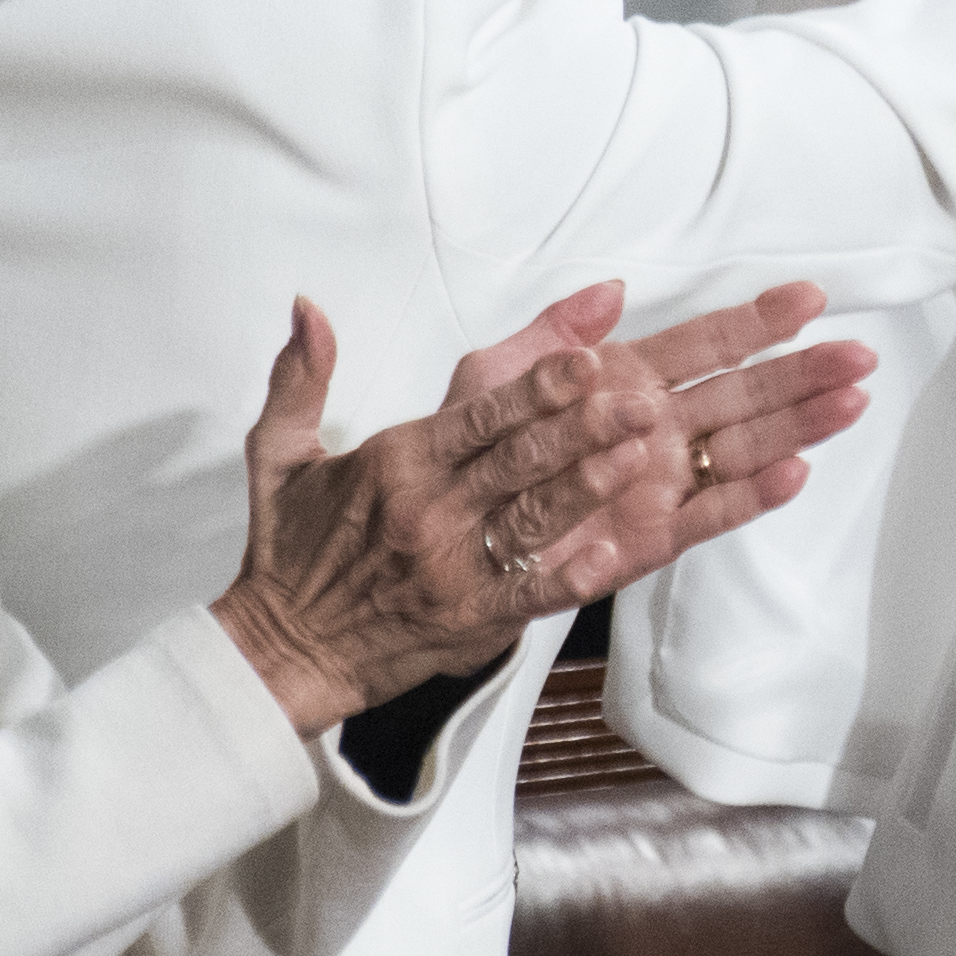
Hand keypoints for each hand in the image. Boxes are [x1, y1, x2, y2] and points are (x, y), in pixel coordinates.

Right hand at [209, 282, 875, 733]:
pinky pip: (548, 587)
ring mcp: (463, 566)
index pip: (485, 411)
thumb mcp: (287, 449)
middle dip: (606, 418)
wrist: (283, 651)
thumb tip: (318, 305)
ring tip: (673, 444)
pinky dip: (595, 560)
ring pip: (548, 514)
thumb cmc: (298, 543)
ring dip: (612, 478)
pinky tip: (645, 538)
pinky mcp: (484, 616)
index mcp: (403, 456)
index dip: (547, 381)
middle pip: (535, 455)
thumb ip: (310, 375)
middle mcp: (437, 508)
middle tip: (670, 391)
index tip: (605, 352)